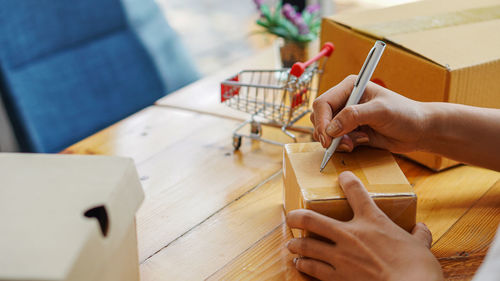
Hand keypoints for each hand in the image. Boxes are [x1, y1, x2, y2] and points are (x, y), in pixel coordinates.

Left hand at [286, 171, 442, 280]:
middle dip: (297, 216)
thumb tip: (421, 229)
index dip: (347, 180)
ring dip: (297, 244)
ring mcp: (341, 257)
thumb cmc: (417, 270)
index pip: (356, 192)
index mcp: (372, 221)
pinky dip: (305, 265)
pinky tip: (301, 264)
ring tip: (292, 244)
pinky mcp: (337, 278)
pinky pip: (313, 269)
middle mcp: (351, 235)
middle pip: (312, 219)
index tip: (342, 177)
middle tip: (291, 216)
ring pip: (307, 246)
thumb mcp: (421, 248)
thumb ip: (418, 236)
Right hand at [310, 75, 428, 152]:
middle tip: (343, 144)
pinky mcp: (350, 131)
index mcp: (349, 87)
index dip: (322, 121)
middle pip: (319, 118)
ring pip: (325, 131)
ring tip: (355, 143)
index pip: (323, 103)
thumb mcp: (379, 111)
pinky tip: (360, 143)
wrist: (419, 130)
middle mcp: (345, 100)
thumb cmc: (405, 114)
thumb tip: (330, 129)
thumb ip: (353, 117)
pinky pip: (335, 141)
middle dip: (328, 133)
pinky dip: (343, 146)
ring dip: (336, 141)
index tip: (328, 138)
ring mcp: (346, 117)